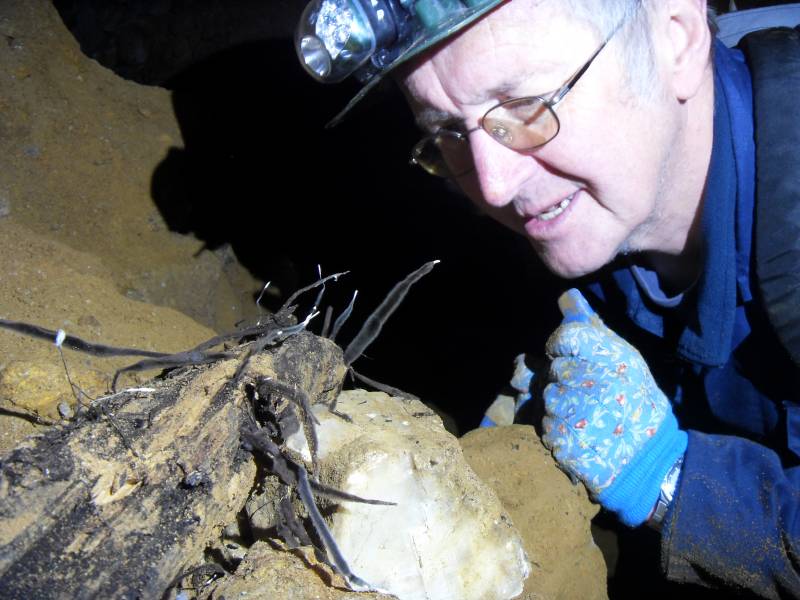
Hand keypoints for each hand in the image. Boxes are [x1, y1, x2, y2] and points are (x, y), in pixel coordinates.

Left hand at [542, 289, 686, 526]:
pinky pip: (544, 425)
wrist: (647, 458)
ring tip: (585, 415)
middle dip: (562, 380)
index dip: (562, 347)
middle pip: (552, 370)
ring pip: (546, 398)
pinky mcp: (561, 440)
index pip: (565, 337)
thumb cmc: (636, 402)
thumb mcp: (624, 359)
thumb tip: (567, 297)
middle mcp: (589, 381)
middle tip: (586, 393)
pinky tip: (579, 432)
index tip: (570, 357)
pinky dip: (556, 428)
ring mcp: (573, 413)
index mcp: (608, 358)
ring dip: (558, 406)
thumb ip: (592, 329)